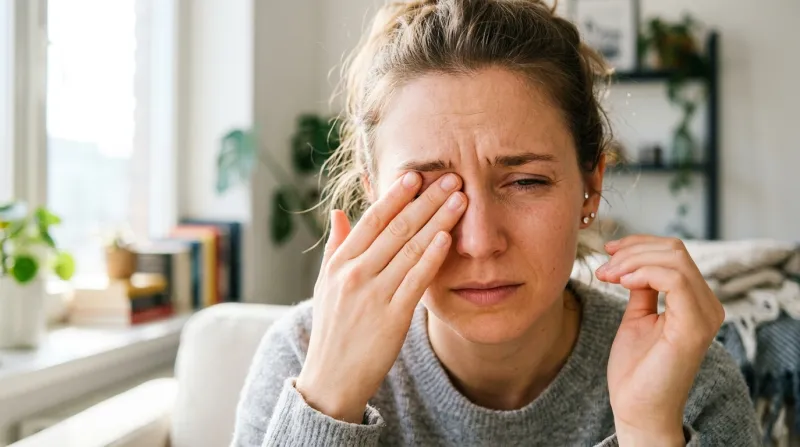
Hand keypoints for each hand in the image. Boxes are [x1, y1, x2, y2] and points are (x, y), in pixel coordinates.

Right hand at [295, 172, 466, 422]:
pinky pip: (415, 280)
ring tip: (458, 199)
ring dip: (437, 220)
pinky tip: (447, 237)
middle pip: (395, 228)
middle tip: (450, 178)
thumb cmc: (332, 330)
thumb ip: (335, 247)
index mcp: (338, 263)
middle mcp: (354, 274)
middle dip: (425, 200)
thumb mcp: (324, 285)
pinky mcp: (392, 317)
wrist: (330, 380)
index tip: (416, 175)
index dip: (395, 196)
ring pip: (409, 249)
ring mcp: (372, 295)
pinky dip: (432, 257)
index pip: (371, 220)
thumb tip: (339, 212)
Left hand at [595, 235, 723, 445]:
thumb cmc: (637, 368)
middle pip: (674, 250)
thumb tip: (635, 259)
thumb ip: (643, 287)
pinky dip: (643, 272)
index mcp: (695, 301)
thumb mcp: (638, 315)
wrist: (637, 408)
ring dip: (632, 261)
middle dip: (632, 250)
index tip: (607, 254)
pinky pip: (675, 279)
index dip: (638, 245)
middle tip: (604, 267)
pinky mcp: (695, 327)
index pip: (674, 252)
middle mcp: (707, 305)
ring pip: (674, 259)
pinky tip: (622, 282)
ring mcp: (704, 315)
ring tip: (607, 276)